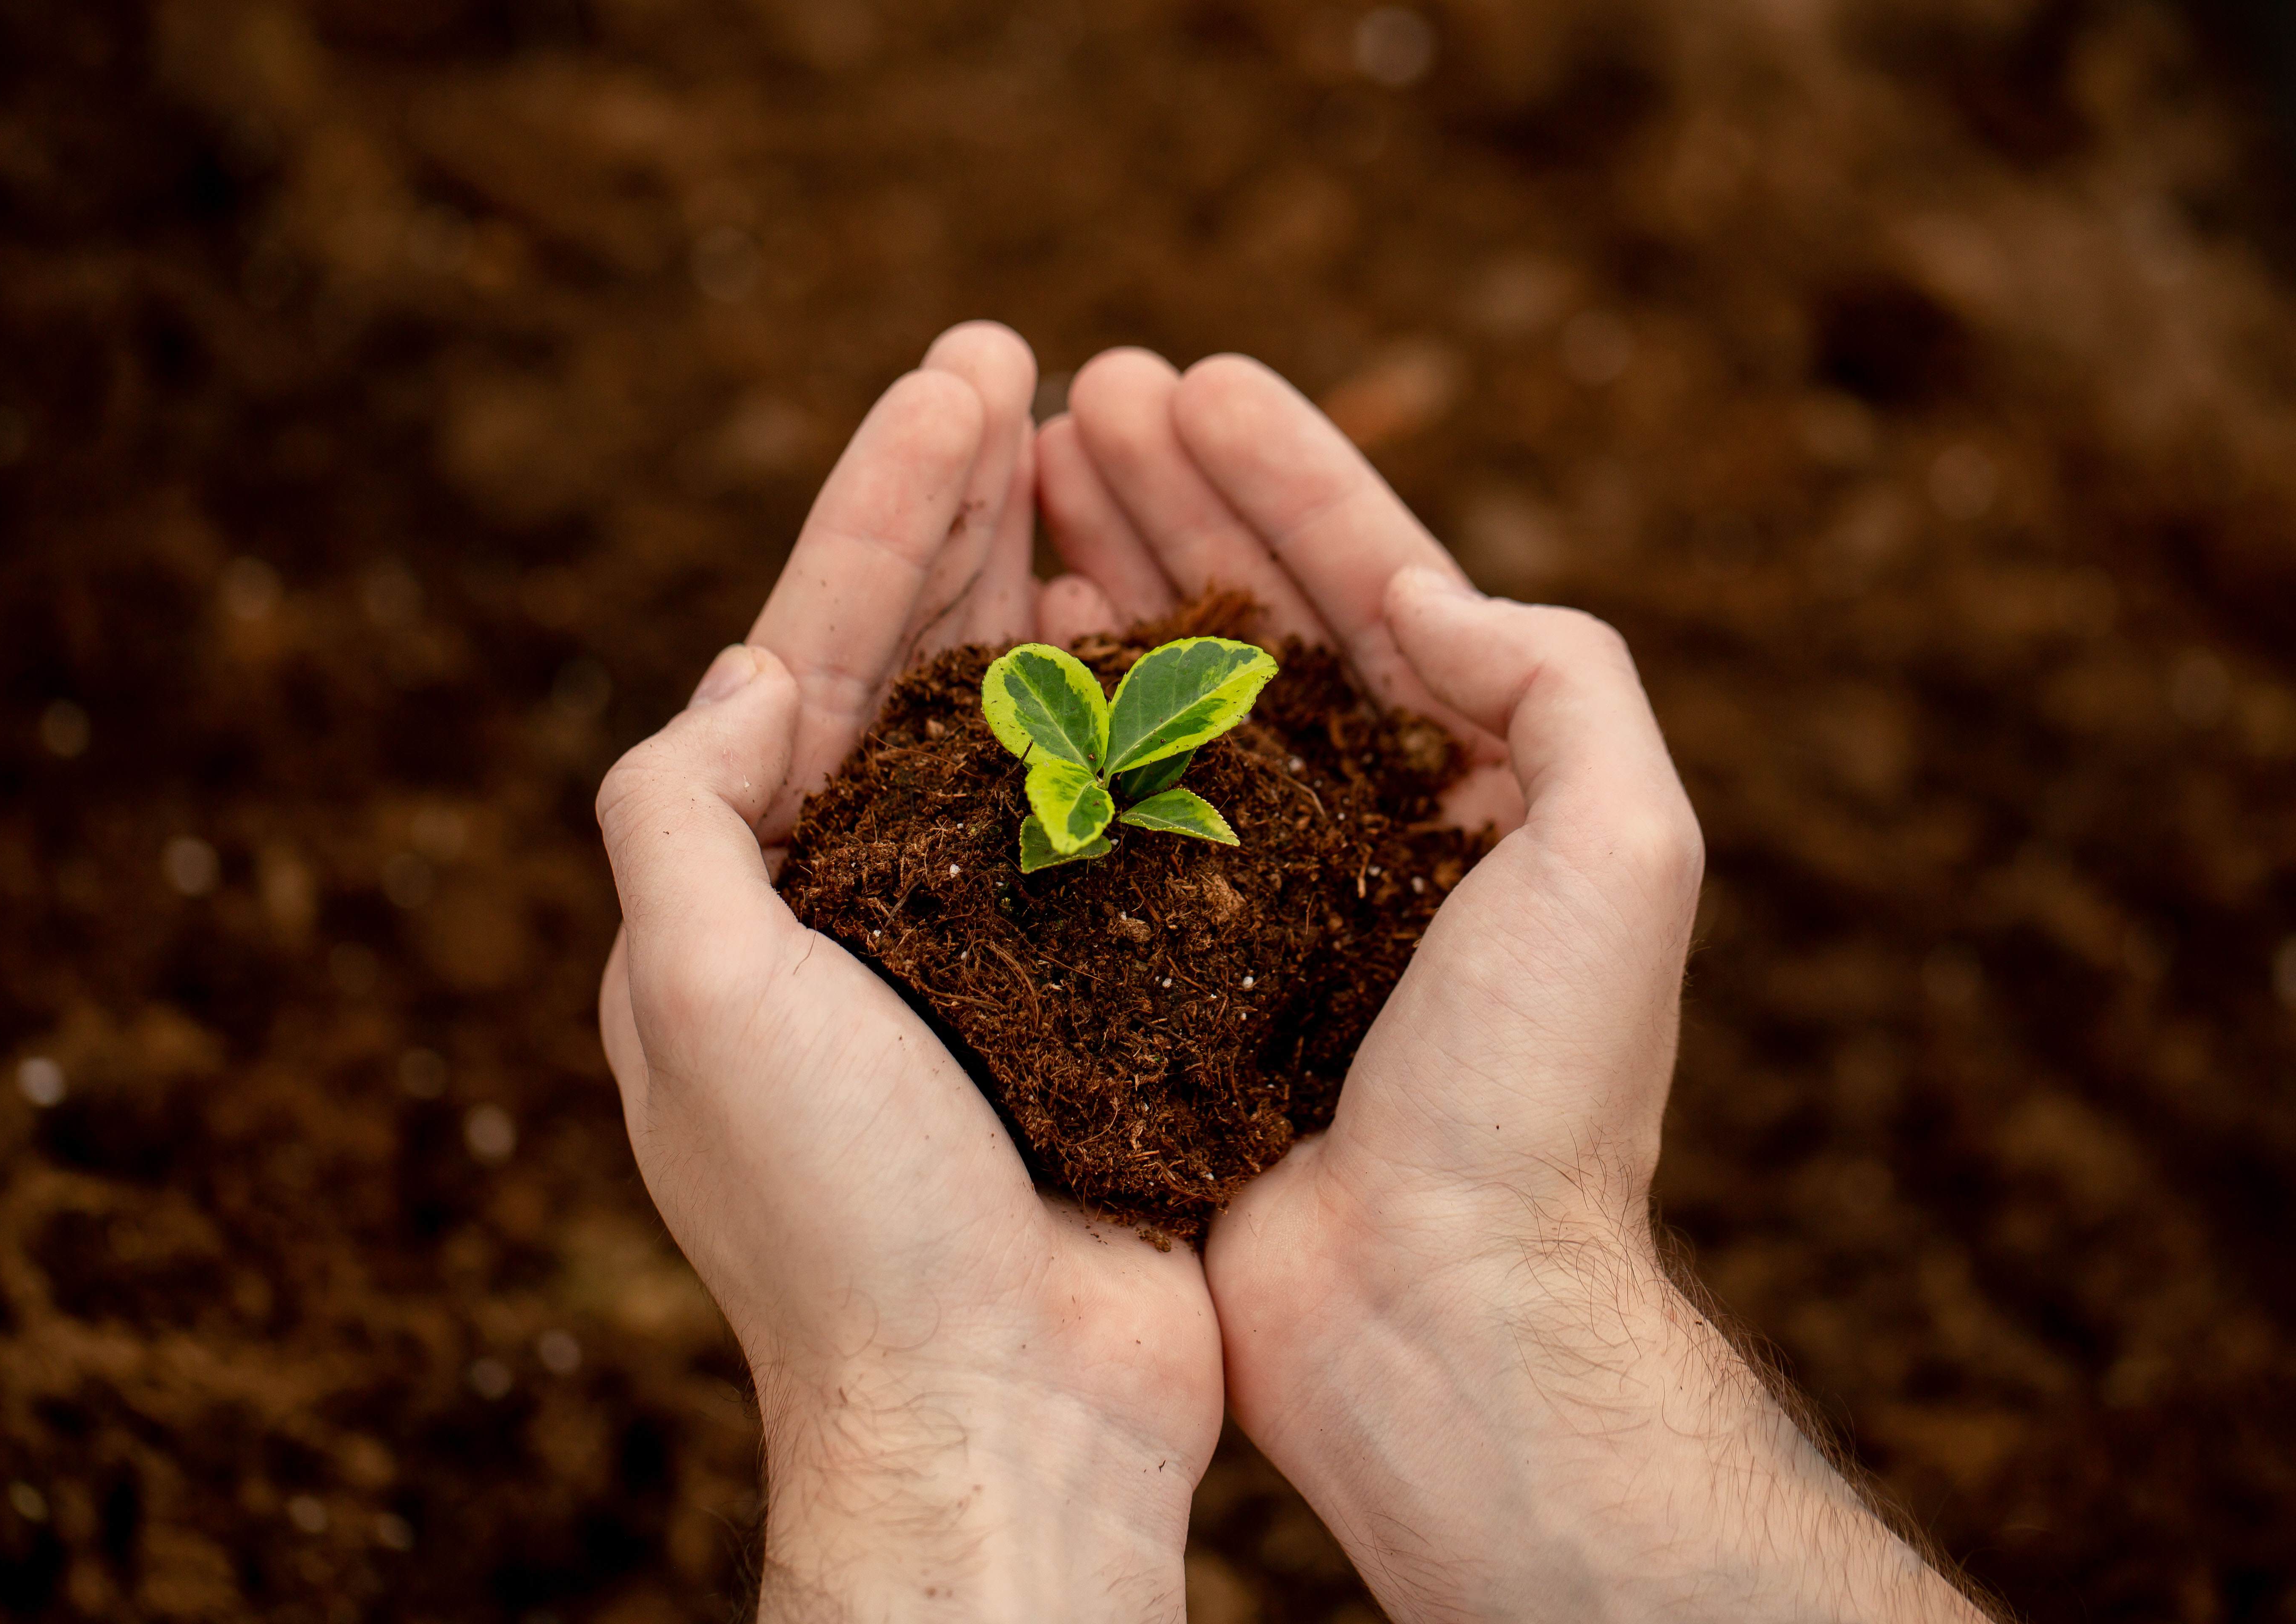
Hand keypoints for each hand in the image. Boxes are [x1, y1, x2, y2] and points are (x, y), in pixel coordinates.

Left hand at [595, 324, 1219, 1620]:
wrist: (998, 1407)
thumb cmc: (839, 1211)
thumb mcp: (692, 988)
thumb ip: (680, 810)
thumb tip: (750, 670)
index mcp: (760, 885)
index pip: (817, 643)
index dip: (884, 503)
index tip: (964, 378)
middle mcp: (869, 901)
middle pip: (918, 659)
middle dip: (964, 509)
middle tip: (1028, 363)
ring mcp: (990, 943)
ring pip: (1024, 717)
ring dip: (1055, 582)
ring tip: (1104, 457)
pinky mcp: (1102, 992)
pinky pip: (1122, 816)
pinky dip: (1144, 713)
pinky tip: (1183, 625)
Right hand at [1046, 350, 1994, 1621]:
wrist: (1435, 1321)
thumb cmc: (1536, 1096)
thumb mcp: (1622, 853)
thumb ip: (1559, 682)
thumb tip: (1416, 588)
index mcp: (1473, 786)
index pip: (1376, 580)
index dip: (1288, 470)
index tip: (1195, 376)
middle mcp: (1358, 827)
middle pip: (1255, 618)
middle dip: (1172, 497)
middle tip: (1079, 395)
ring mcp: (1252, 899)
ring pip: (1164, 697)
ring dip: (1102, 577)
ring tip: (1023, 477)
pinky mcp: (1165, 978)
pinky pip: (1101, 818)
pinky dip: (1056, 723)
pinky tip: (998, 644)